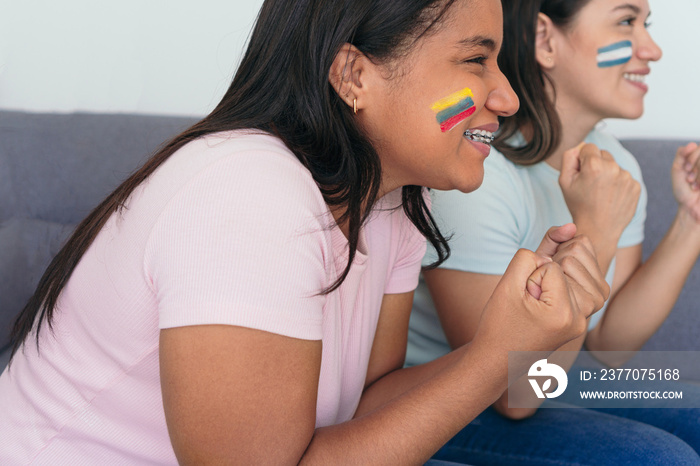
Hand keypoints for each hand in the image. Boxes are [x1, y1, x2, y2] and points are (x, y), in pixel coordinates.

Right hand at [474, 225, 608, 373]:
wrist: (498, 357)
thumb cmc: (499, 322)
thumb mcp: (508, 283)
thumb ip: (536, 251)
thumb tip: (572, 226)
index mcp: (563, 313)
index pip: (551, 264)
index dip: (529, 273)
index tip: (521, 300)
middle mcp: (582, 316)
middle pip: (574, 258)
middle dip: (547, 267)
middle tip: (529, 297)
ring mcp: (587, 316)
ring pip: (584, 261)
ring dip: (560, 266)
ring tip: (539, 292)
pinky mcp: (586, 313)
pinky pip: (589, 274)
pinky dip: (571, 270)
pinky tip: (553, 285)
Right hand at [559, 143, 640, 240]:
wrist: (598, 229)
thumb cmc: (579, 205)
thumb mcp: (564, 181)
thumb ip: (568, 157)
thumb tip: (580, 146)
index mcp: (594, 165)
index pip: (588, 147)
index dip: (582, 160)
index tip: (582, 173)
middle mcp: (613, 168)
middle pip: (603, 154)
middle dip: (596, 165)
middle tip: (591, 185)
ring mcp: (627, 177)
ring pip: (614, 166)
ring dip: (608, 175)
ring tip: (601, 193)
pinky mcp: (636, 186)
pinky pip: (624, 177)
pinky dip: (618, 184)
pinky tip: (611, 197)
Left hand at [671, 142, 699, 222]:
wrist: (690, 207)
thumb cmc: (683, 190)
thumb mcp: (677, 170)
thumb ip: (681, 155)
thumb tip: (692, 144)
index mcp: (695, 160)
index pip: (697, 148)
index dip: (691, 158)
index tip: (686, 170)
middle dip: (695, 167)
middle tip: (690, 179)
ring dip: (699, 173)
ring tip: (694, 184)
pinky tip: (699, 187)